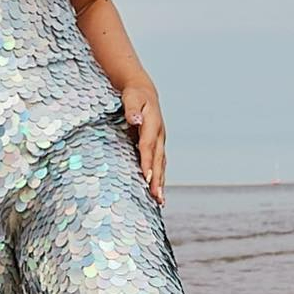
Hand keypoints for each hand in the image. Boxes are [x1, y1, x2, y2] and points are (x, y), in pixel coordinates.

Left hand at [122, 83, 164, 205]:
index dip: (148, 162)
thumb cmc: (134, 95)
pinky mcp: (157, 147)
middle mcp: (159, 135)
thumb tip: (135, 119)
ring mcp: (160, 142)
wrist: (144, 92)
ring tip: (160, 201)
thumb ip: (132, 108)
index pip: (148, 146)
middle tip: (157, 197)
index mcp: (153, 124)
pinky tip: (157, 193)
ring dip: (161, 183)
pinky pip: (159, 165)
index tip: (147, 177)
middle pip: (158, 160)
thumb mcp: (131, 96)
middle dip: (158, 179)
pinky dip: (159, 179)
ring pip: (161, 165)